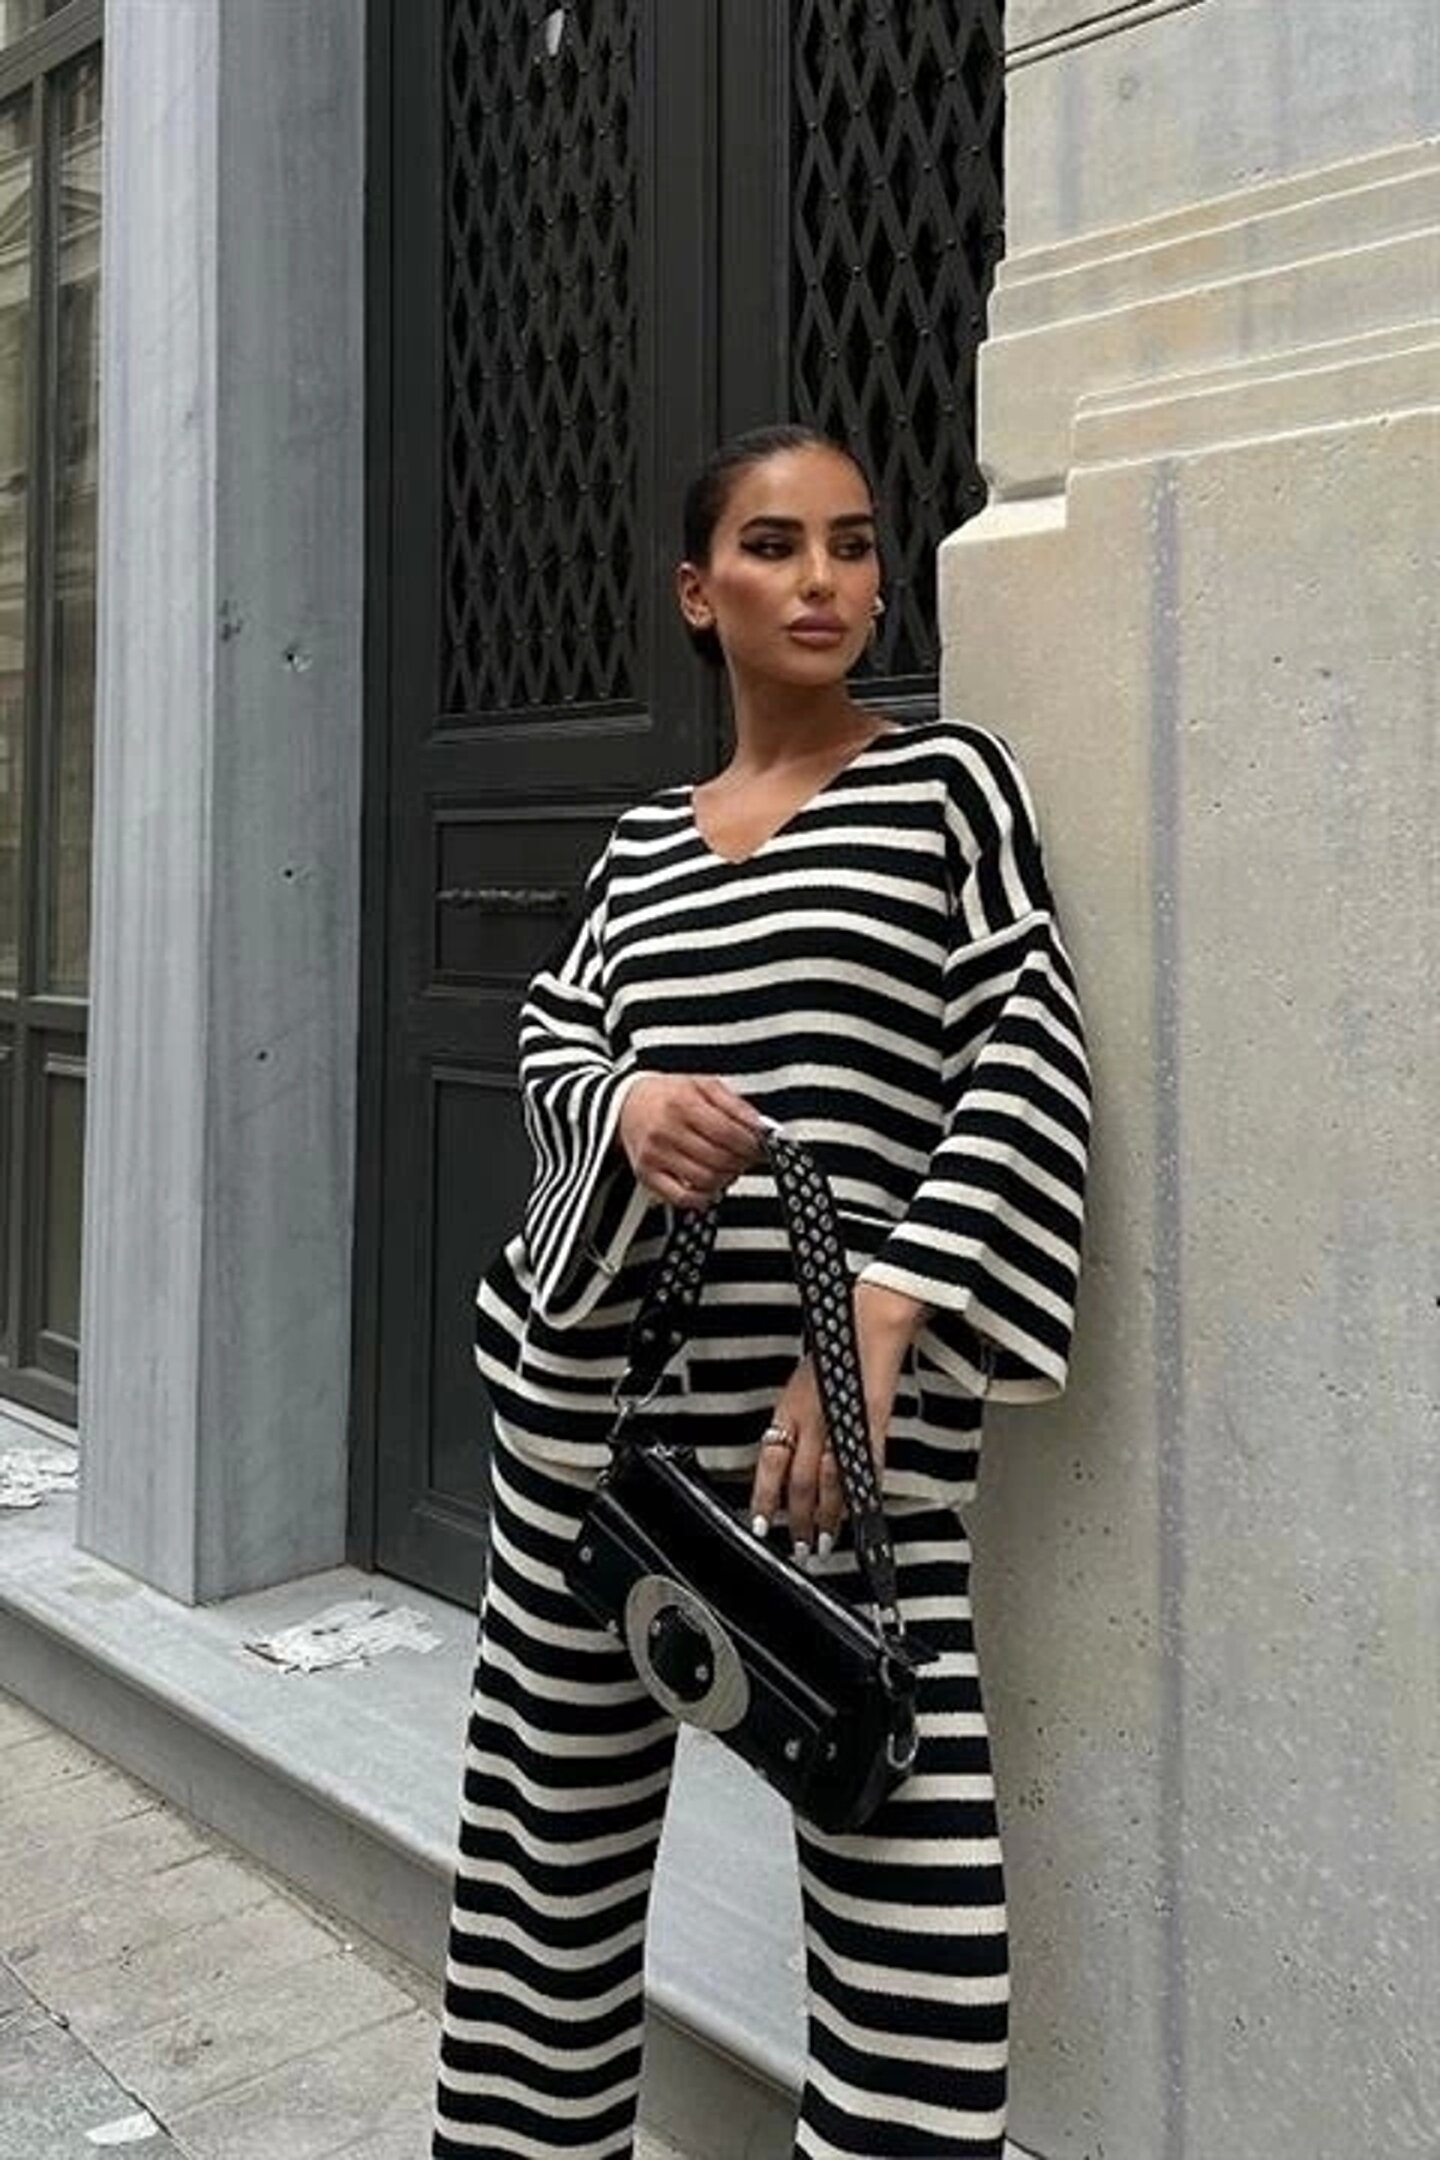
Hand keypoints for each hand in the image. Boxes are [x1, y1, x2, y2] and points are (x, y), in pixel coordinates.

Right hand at [617, 1073, 762, 1209]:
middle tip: (748, 1156)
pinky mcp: (646, 1175)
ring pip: (706, 1180)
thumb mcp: (704, 1085)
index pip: (728, 1132)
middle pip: (719, 1158)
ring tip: (730, 1166)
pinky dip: (704, 1197)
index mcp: (683, 1103)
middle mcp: (666, 1130)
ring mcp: (655, 1155)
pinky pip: (682, 1199)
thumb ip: (736, 1105)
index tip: (760, 1145)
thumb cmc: (669, 1095)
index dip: (751, 1143)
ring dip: (727, 1178)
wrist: (627, 1103)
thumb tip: (763, 1127)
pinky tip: (711, 1184)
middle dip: (742, 1161)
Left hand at [748, 1281, 928, 1559]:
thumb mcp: (804, 1380)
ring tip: (823, 1541)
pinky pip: (865, 1466)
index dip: (763, 1496)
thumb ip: (796, 1416)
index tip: (760, 1523)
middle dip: (797, 1518)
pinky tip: (860, 1510)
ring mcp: (842, 1423)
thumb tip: (787, 1449)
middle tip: (797, 1545)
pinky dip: (861, 1492)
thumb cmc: (837, 1345)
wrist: (870, 1319)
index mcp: (790, 1407)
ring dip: (826, 1516)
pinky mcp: (872, 1423)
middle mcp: (812, 1418)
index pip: (770, 1461)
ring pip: (830, 1481)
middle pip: (800, 1481)